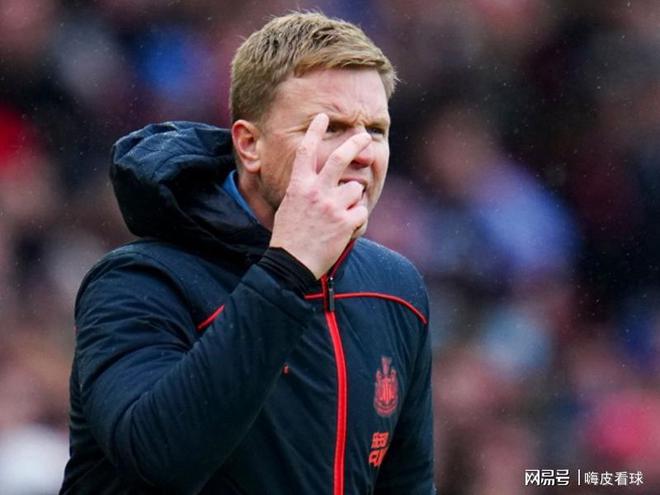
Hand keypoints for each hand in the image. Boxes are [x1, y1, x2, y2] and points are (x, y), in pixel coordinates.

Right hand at [269, 113, 370, 278]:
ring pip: (355, 189)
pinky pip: (361, 212)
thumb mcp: (289, 207)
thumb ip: (305, 191)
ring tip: (339, 216)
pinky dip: (357, 220)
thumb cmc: (288, 238)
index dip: (315, 131)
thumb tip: (319, 182)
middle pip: (339, 158)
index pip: (306, 151)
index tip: (323, 118)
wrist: (291, 264)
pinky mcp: (345, 223)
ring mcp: (332, 206)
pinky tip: (344, 230)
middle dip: (354, 143)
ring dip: (352, 200)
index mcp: (299, 186)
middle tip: (363, 137)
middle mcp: (316, 191)